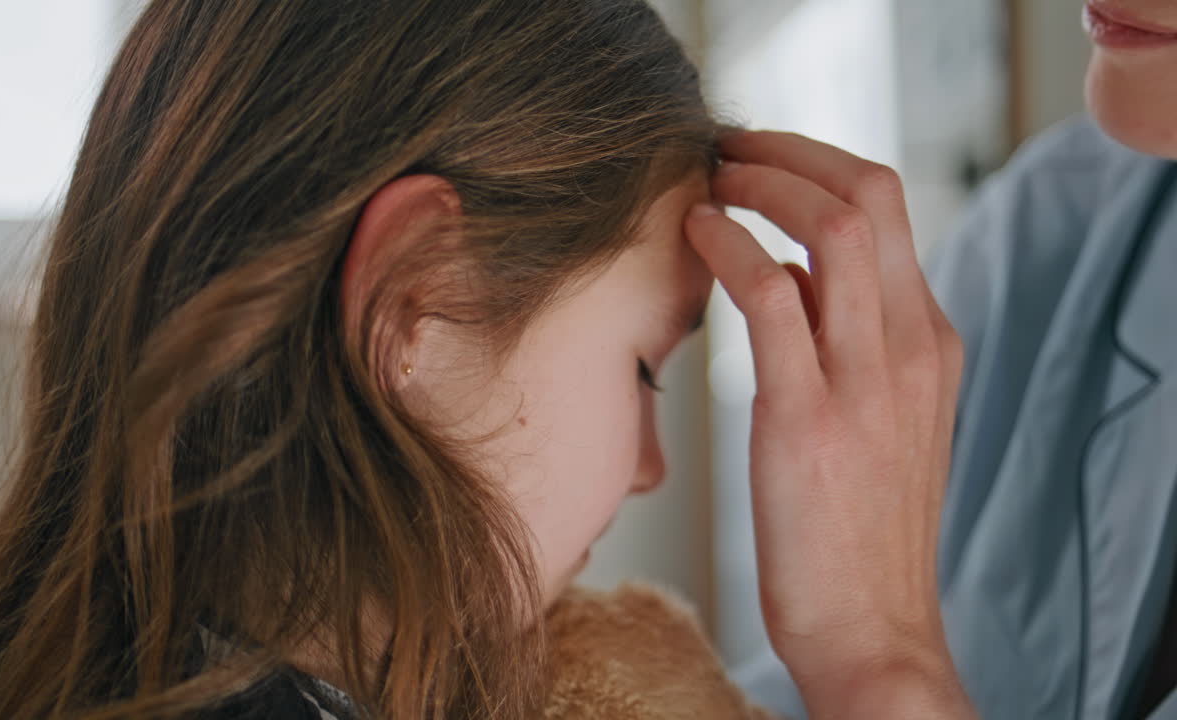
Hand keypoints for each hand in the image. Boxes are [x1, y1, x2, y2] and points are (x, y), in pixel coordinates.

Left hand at [685, 131, 972, 717]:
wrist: (872, 631)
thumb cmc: (856, 530)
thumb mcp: (877, 420)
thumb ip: (847, 341)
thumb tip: (787, 274)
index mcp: (930, 342)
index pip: (888, 208)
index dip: (816, 164)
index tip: (759, 160)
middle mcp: (913, 346)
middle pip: (870, 192)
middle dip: (789, 152)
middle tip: (727, 149)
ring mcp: (869, 380)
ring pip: (832, 226)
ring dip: (758, 183)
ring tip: (705, 180)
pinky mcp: (810, 417)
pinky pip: (772, 296)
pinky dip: (728, 247)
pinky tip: (694, 236)